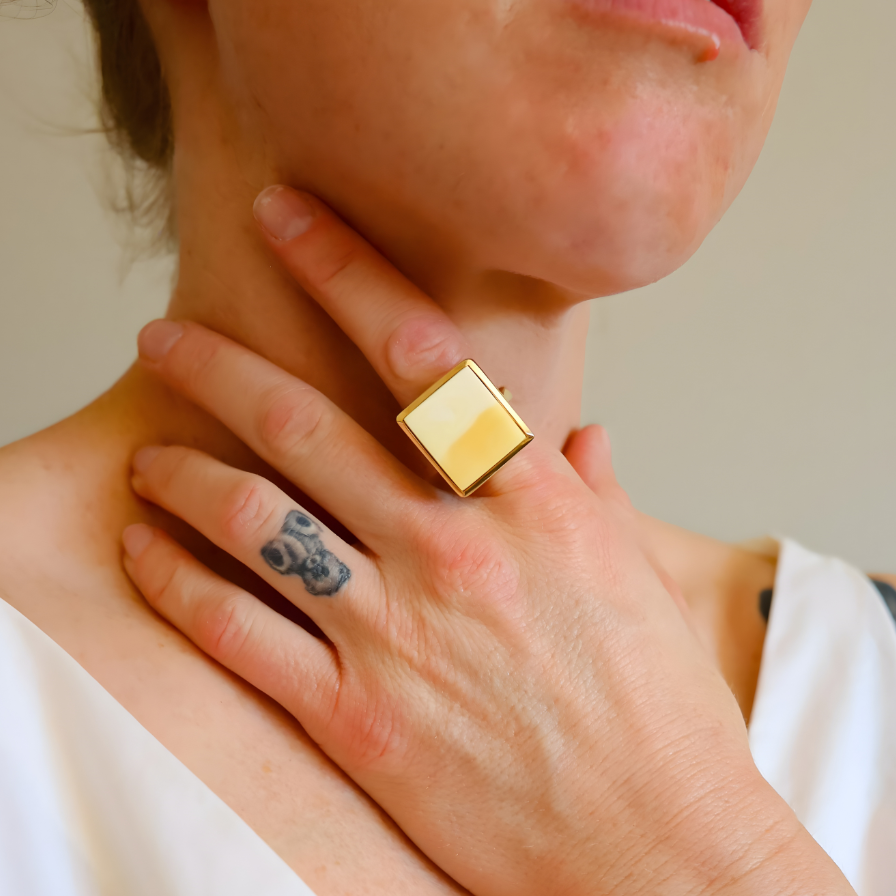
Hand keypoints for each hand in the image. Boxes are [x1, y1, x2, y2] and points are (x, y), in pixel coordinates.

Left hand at [123, 188, 852, 895]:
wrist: (654, 847)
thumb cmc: (657, 714)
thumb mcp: (639, 581)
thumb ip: (596, 496)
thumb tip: (582, 439)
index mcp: (530, 502)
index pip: (420, 352)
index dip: (343, 270)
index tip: (287, 219)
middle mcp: (454, 549)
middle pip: (305, 426)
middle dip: (219, 367)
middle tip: (163, 336)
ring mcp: (397, 632)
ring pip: (254, 520)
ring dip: (181, 474)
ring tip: (146, 455)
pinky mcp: (354, 717)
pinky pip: (237, 632)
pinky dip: (176, 582)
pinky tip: (145, 548)